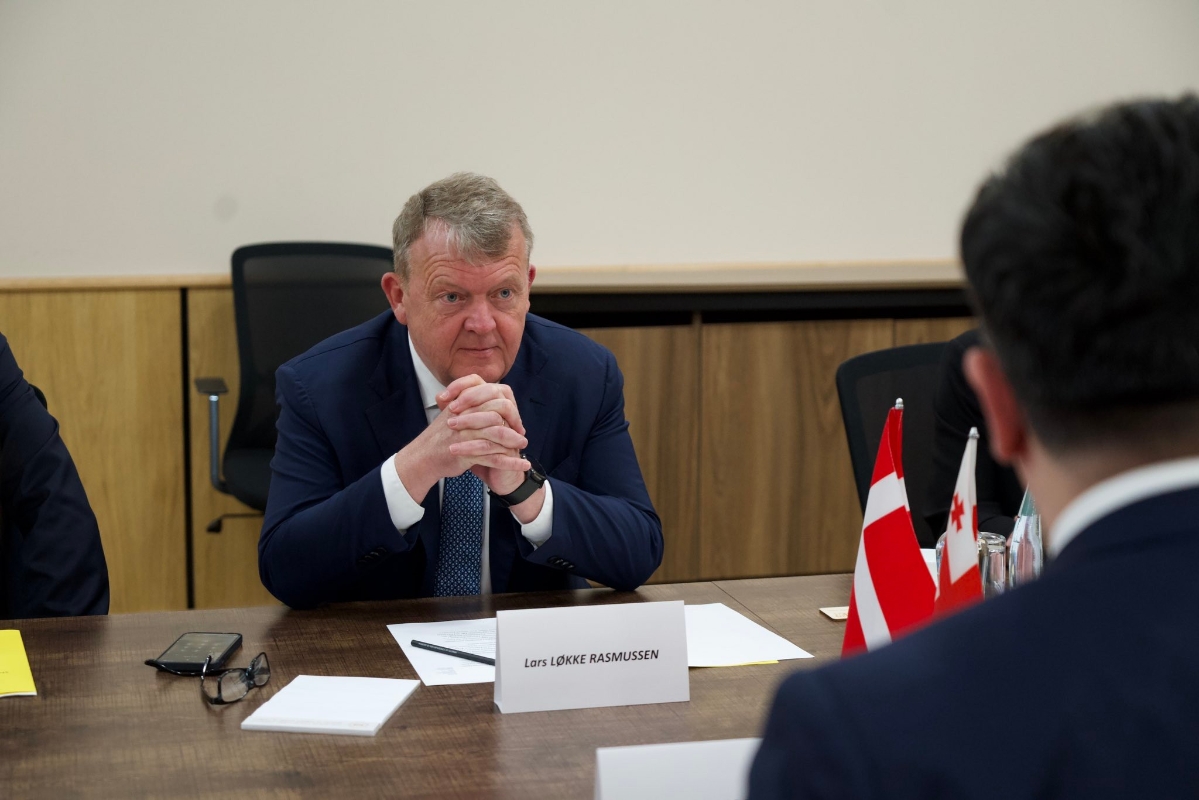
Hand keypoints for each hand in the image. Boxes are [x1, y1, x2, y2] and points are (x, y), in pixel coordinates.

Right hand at [393, 375, 527, 501]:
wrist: (423, 458)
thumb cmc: (439, 437)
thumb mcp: (452, 414)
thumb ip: (469, 404)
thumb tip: (491, 397)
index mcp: (463, 404)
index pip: (492, 397)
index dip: (507, 407)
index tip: (513, 418)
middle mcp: (465, 417)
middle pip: (498, 413)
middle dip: (514, 422)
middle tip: (521, 432)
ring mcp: (466, 435)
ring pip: (498, 434)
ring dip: (514, 441)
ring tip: (523, 446)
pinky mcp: (467, 453)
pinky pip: (495, 458)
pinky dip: (511, 462)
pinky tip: (522, 464)